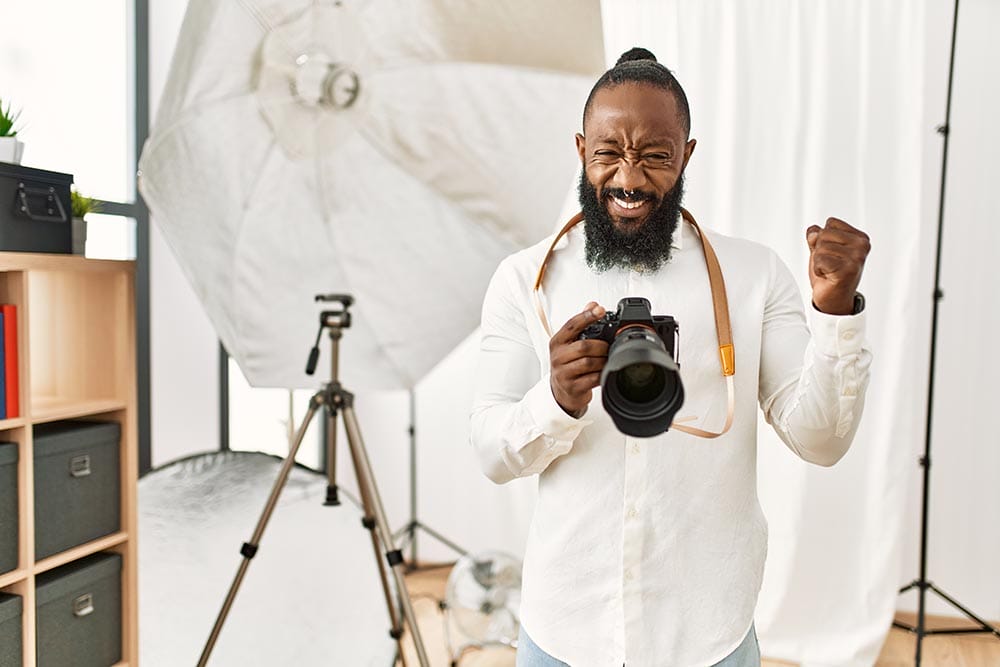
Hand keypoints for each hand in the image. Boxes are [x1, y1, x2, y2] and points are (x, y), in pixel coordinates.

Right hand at [549, 302, 609, 416]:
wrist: (561, 391)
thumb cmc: (567, 364)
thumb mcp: (569, 343)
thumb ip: (580, 324)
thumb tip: (592, 304)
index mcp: (557, 342)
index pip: (572, 325)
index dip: (587, 316)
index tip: (600, 310)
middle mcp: (558, 357)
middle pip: (583, 346)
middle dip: (601, 346)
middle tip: (608, 346)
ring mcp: (564, 373)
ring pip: (589, 363)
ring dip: (603, 360)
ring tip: (606, 359)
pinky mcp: (573, 387)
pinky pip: (593, 378)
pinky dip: (602, 374)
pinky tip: (604, 371)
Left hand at [806, 218, 870, 314]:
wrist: (833, 299)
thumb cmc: (829, 273)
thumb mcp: (822, 249)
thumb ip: (817, 236)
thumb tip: (812, 232)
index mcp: (860, 237)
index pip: (831, 223)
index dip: (823, 238)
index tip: (832, 254)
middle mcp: (862, 246)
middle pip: (824, 234)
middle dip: (819, 250)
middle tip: (829, 264)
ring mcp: (856, 258)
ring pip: (821, 247)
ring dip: (818, 261)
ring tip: (829, 270)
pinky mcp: (847, 270)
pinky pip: (819, 259)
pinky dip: (818, 269)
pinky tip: (827, 276)